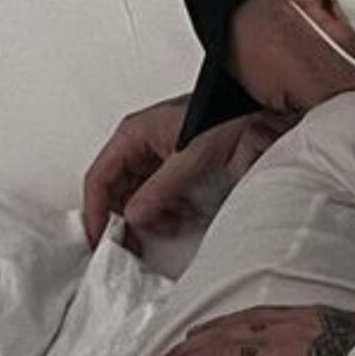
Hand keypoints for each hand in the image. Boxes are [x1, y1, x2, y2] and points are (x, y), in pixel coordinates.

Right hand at [82, 101, 295, 245]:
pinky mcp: (174, 165)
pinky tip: (181, 215)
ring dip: (151, 215)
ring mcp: (156, 155)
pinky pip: (158, 194)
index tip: (100, 238)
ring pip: (137, 195)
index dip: (96, 211)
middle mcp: (140, 143)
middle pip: (116, 190)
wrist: (258, 112)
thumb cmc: (224, 116)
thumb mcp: (189, 157)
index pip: (99, 178)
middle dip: (127, 217)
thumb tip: (134, 216)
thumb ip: (160, 189)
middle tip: (133, 243)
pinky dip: (166, 209)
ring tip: (169, 224)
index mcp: (133, 133)